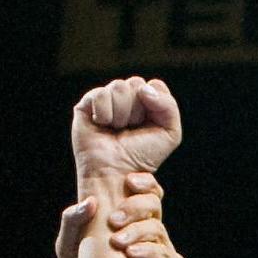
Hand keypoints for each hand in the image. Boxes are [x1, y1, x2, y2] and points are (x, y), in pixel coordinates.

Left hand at [57, 172, 187, 257]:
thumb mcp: (68, 246)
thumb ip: (72, 221)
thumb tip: (89, 202)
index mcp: (132, 218)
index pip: (147, 191)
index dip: (144, 182)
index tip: (128, 182)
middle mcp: (150, 231)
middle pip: (155, 204)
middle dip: (135, 207)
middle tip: (113, 220)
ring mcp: (162, 251)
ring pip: (158, 229)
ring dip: (137, 232)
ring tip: (117, 243)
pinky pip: (169, 256)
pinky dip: (151, 252)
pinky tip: (133, 255)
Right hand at [71, 77, 181, 193]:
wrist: (116, 174)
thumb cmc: (142, 157)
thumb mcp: (170, 134)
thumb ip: (169, 106)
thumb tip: (144, 89)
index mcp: (146, 102)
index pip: (155, 85)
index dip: (155, 104)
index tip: (149, 124)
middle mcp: (126, 98)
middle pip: (137, 83)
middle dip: (137, 111)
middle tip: (130, 129)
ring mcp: (107, 99)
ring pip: (119, 86)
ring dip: (121, 114)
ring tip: (116, 129)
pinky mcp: (87, 103)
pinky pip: (101, 94)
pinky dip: (104, 114)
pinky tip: (102, 126)